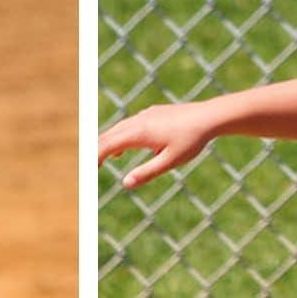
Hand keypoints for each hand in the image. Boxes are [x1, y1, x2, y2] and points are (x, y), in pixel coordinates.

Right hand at [98, 102, 214, 188]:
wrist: (209, 117)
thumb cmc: (191, 140)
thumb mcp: (170, 162)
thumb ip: (147, 173)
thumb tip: (125, 183)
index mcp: (139, 133)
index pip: (108, 145)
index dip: (94, 158)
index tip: (87, 172)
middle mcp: (138, 121)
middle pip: (108, 135)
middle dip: (95, 151)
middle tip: (87, 170)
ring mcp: (145, 115)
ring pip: (118, 129)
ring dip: (107, 145)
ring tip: (99, 162)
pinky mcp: (152, 114)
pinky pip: (129, 126)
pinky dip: (119, 138)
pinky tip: (123, 150)